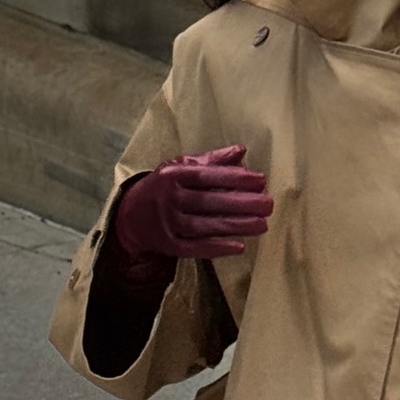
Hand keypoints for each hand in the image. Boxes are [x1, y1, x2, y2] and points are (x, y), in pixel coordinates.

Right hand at [115, 144, 272, 263]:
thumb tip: (241, 151)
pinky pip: (196, 248)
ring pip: (205, 226)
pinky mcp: (169, 245)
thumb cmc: (163, 187)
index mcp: (173, 175)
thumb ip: (211, 160)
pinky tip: (239, 246)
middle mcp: (169, 198)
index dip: (234, 178)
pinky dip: (217, 248)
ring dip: (235, 226)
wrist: (130, 216)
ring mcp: (168, 224)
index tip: (260, 180)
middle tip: (268, 204)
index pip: (206, 176)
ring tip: (262, 225)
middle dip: (241, 203)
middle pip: (208, 202)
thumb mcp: (181, 167)